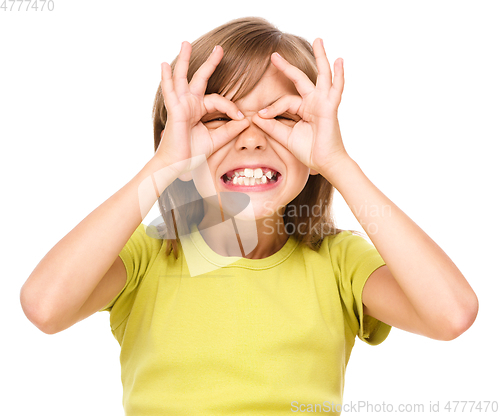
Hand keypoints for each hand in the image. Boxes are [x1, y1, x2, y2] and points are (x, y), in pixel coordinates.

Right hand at [154, 41, 248, 174]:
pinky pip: (170, 91)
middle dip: (210, 63)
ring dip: (185, 60)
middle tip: (220, 48)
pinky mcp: (175, 110)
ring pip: (183, 77)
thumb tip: (246, 121)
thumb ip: (230, 130)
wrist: (177, 165)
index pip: (219, 100)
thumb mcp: (216, 140)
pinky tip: (165, 64)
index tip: (242, 117)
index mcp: (199, 109)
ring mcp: (181, 104)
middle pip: (201, 78)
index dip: (232, 108)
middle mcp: (189, 103)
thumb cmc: (192, 153)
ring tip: (186, 42)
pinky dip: (167, 78)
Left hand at [253, 38, 349, 177]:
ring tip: (318, 40)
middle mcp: (314, 102)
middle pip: (300, 79)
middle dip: (287, 67)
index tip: (261, 115)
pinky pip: (336, 89)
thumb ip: (272, 126)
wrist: (325, 163)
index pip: (285, 101)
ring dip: (321, 57)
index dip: (272, 107)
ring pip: (322, 76)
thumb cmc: (310, 151)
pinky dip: (339, 75)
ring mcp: (324, 103)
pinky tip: (339, 60)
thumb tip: (255, 116)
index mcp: (304, 108)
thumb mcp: (286, 137)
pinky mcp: (330, 108)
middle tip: (274, 55)